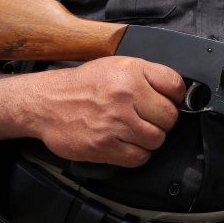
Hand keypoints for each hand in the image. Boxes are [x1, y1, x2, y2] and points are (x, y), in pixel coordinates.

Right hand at [31, 56, 185, 166]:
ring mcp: (115, 122)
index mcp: (131, 72)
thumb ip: (147, 75)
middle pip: (169, 117)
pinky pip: (139, 157)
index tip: (170, 101)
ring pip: (157, 139)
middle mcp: (125, 95)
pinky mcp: (105, 146)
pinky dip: (137, 154)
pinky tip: (126, 143)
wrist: (46, 103)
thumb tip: (177, 92)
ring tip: (135, 131)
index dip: (176, 96)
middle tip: (149, 118)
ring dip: (150, 138)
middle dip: (163, 120)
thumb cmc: (83, 85)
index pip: (175, 86)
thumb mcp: (116, 65)